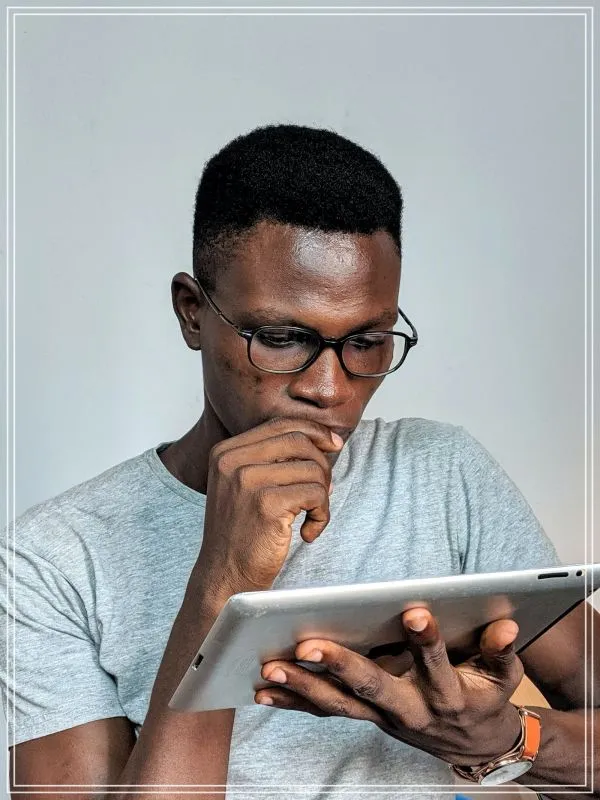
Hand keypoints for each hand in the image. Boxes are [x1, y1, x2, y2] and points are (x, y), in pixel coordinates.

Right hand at [197, 418, 342, 598]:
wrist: (224, 577)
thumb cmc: (242, 533)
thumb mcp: (246, 485)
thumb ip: (273, 458)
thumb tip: (325, 438)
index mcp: (226, 451)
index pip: (281, 424)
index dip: (314, 431)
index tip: (334, 445)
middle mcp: (232, 461)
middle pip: (299, 440)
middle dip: (322, 465)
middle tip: (322, 493)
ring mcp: (247, 481)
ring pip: (312, 468)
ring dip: (322, 496)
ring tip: (311, 517)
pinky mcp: (266, 504)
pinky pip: (315, 494)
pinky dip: (321, 515)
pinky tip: (308, 533)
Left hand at [256, 609, 524, 766]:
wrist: (474, 743)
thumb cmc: (485, 698)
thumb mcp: (503, 678)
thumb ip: (501, 651)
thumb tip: (505, 625)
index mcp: (446, 694)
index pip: (437, 664)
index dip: (428, 641)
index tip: (416, 612)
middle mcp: (409, 708)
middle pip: (372, 687)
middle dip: (340, 666)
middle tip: (309, 646)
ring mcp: (382, 716)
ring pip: (339, 704)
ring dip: (303, 687)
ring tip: (270, 668)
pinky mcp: (365, 717)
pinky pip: (325, 712)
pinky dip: (294, 701)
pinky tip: (263, 690)